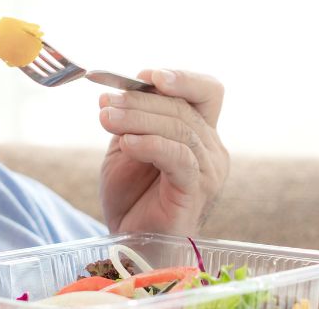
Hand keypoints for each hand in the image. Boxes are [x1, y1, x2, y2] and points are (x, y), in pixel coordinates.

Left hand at [98, 69, 227, 235]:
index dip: (181, 77)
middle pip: (184, 106)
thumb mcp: (127, 147)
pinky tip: (126, 143)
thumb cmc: (132, 198)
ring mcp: (209, 169)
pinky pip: (179, 156)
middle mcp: (212, 148)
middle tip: (107, 101)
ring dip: (138, 118)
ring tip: (106, 118)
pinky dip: (150, 144)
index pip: (207, 91)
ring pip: (179, 128)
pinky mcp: (198, 189)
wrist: (131, 241)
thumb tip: (117, 92)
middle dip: (141, 100)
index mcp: (200, 133)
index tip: (143, 76)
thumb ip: (131, 120)